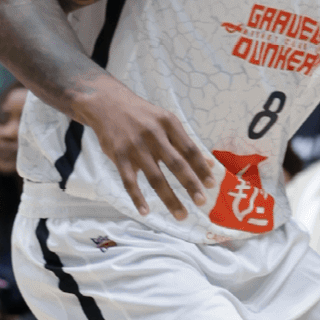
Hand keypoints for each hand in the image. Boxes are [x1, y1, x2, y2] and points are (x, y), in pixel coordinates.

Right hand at [80, 81, 215, 218]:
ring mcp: (135, 146)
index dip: (201, 168)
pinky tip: (145, 212)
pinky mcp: (118, 155)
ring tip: (182, 215)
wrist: (107, 104)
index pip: (189, 149)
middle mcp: (153, 134)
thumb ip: (185, 142)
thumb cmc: (142, 116)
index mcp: (168, 123)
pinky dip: (137, 198)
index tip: (211, 185)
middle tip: (202, 202)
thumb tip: (209, 163)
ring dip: (170, 198)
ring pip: (155, 177)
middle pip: (176, 164)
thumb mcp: (165, 121)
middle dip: (190, 184)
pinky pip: (129, 181)